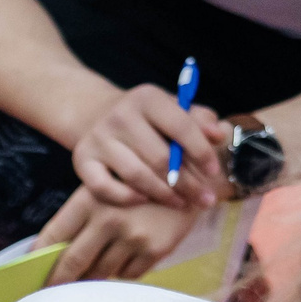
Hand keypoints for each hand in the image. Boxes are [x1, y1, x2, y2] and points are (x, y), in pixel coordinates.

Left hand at [34, 187, 206, 284]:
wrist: (194, 175)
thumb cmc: (141, 182)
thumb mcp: (108, 188)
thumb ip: (82, 217)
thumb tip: (53, 253)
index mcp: (91, 198)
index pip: (53, 234)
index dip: (37, 257)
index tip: (29, 273)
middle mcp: (110, 218)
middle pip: (73, 262)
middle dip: (58, 280)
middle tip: (48, 291)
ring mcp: (134, 237)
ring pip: (100, 272)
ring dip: (89, 279)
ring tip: (83, 281)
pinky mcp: (156, 250)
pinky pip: (128, 275)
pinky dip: (120, 274)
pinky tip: (121, 264)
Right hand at [71, 84, 228, 208]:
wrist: (97, 115)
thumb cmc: (146, 118)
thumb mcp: (173, 109)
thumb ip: (199, 120)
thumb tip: (219, 134)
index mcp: (147, 98)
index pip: (180, 126)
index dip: (201, 152)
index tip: (214, 172)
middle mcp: (120, 115)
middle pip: (160, 158)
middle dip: (187, 183)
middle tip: (204, 200)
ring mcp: (98, 138)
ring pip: (136, 176)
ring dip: (163, 194)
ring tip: (181, 203)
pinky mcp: (81, 159)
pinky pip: (104, 188)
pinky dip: (126, 198)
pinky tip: (145, 201)